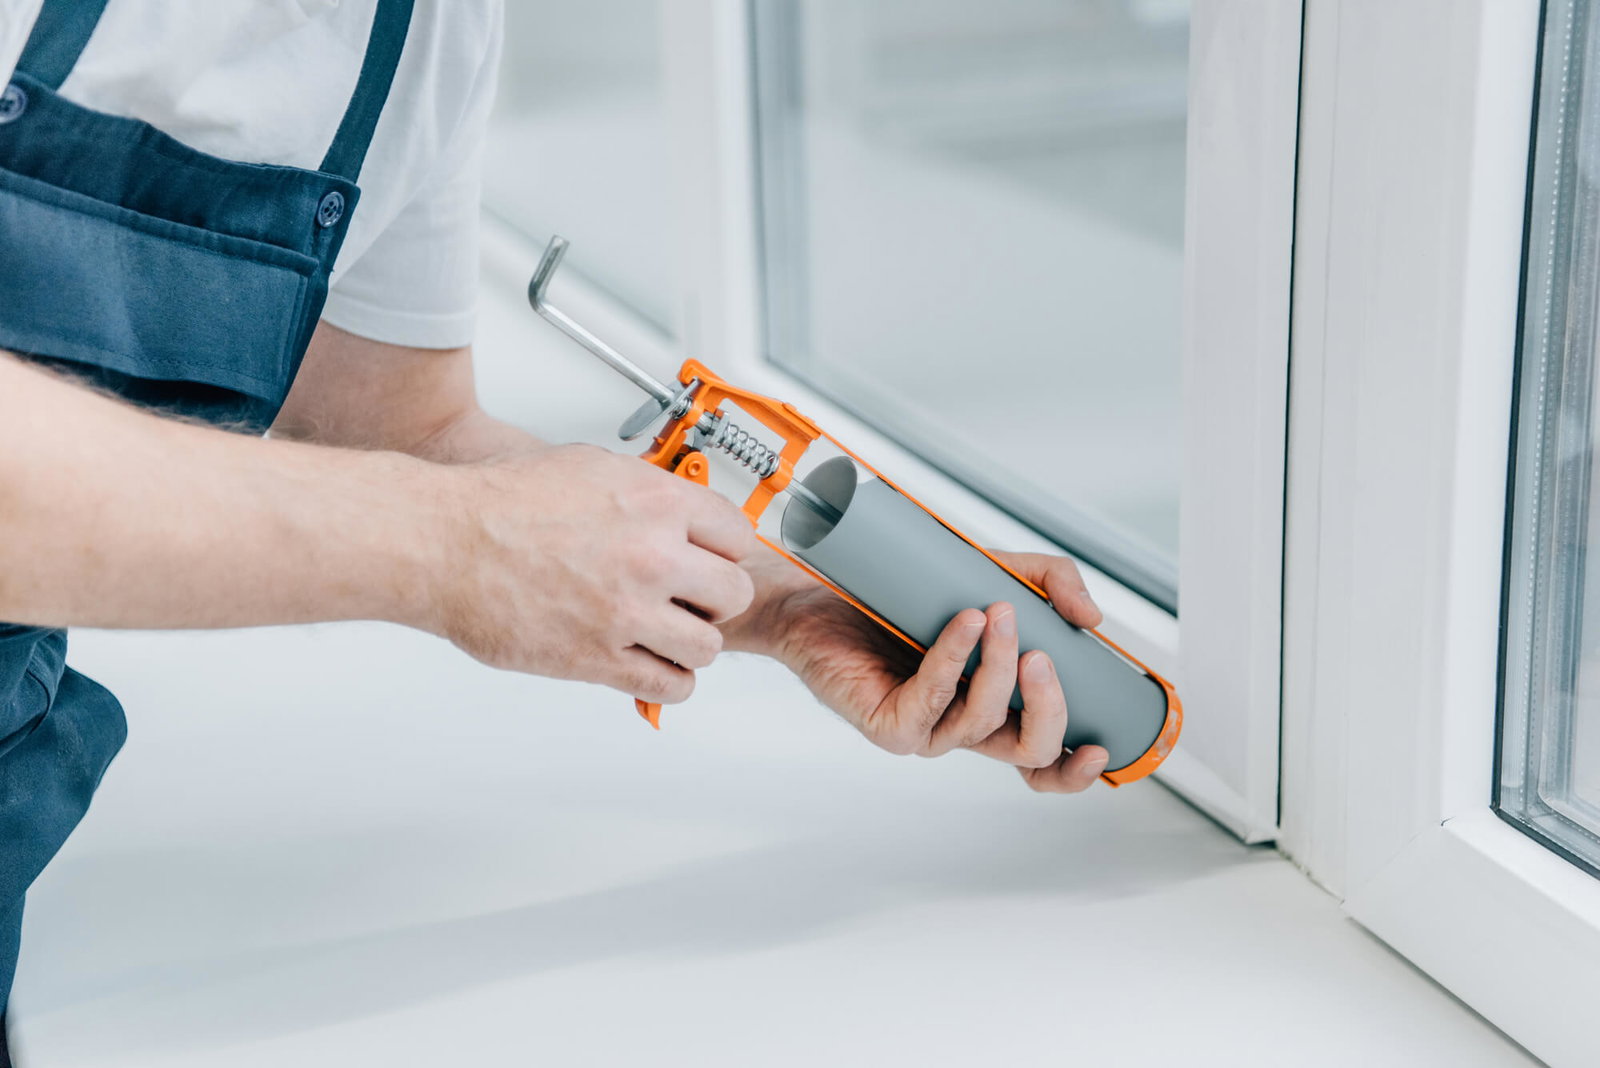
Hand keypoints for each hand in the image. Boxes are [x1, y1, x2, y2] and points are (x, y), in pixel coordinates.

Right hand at [430, 444, 756, 702]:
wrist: (443, 543)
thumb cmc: (499, 503)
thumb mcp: (589, 468)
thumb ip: (644, 494)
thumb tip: (676, 511)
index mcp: (655, 502)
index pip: (738, 536)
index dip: (723, 550)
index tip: (712, 560)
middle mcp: (651, 556)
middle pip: (734, 593)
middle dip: (714, 597)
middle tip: (690, 598)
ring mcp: (628, 611)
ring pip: (708, 646)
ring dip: (690, 643)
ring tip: (665, 633)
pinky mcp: (599, 658)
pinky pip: (670, 685)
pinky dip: (667, 680)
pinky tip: (650, 664)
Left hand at [744, 549, 1111, 792]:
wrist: (818, 589)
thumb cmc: (903, 591)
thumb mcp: (993, 572)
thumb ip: (1051, 584)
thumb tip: (1092, 619)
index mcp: (994, 708)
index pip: (1043, 761)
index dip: (1075, 771)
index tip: (1102, 747)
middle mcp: (963, 727)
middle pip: (1029, 753)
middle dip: (1049, 708)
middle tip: (1042, 654)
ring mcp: (926, 730)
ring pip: (984, 721)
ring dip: (999, 667)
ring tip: (998, 612)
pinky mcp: (888, 723)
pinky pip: (931, 699)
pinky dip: (953, 659)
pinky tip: (965, 622)